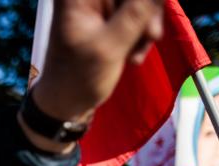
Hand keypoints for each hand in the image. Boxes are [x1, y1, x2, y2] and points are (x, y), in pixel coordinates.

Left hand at [33, 0, 162, 122]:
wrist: (66, 104)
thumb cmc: (78, 77)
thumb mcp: (110, 45)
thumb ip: (136, 13)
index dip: (141, 1)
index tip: (152, 13)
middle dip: (145, 12)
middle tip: (151, 37)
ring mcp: (97, 8)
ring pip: (138, 4)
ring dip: (144, 27)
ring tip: (136, 55)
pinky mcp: (107, 20)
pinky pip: (135, 17)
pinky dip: (139, 35)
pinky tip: (133, 57)